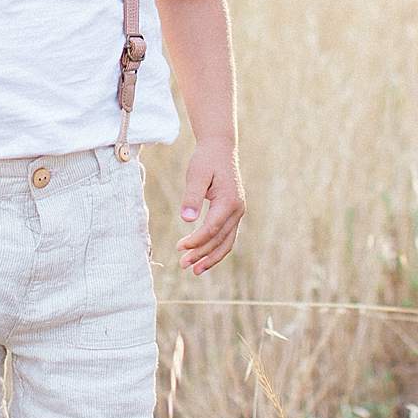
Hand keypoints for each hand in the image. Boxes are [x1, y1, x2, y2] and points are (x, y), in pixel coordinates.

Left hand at [175, 138, 244, 274]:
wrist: (220, 148)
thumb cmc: (206, 160)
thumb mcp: (196, 174)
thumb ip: (192, 196)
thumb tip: (186, 219)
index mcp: (229, 201)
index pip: (212, 229)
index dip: (196, 241)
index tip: (180, 248)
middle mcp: (237, 209)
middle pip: (220, 240)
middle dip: (201, 254)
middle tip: (182, 265)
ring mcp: (238, 212)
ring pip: (226, 242)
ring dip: (210, 257)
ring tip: (193, 269)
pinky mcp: (233, 213)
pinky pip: (227, 236)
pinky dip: (216, 249)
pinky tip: (203, 257)